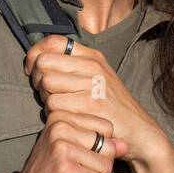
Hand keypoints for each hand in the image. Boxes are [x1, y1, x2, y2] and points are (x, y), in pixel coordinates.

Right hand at [15, 108, 128, 172]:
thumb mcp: (74, 151)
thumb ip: (99, 144)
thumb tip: (125, 145)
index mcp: (62, 116)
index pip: (106, 127)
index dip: (101, 149)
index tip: (79, 158)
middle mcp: (61, 126)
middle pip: (109, 147)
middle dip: (100, 167)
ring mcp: (63, 146)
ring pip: (106, 166)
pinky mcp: (67, 168)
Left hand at [22, 34, 161, 166]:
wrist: (139, 131)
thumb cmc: (111, 107)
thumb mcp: (96, 77)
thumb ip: (72, 66)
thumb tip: (38, 59)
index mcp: (92, 56)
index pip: (52, 41)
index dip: (35, 55)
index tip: (33, 71)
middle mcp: (93, 65)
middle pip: (44, 62)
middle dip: (38, 80)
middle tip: (47, 94)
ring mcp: (93, 83)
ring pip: (46, 83)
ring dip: (45, 98)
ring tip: (59, 107)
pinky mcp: (91, 103)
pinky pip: (54, 104)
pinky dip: (53, 114)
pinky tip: (66, 118)